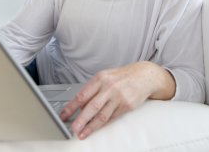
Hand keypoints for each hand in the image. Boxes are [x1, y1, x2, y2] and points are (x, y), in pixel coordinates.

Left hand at [60, 61, 174, 138]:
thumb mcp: (106, 76)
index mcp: (100, 78)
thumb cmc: (122, 76)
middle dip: (80, 119)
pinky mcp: (127, 106)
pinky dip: (102, 125)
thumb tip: (80, 105)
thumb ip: (94, 89)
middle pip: (91, 106)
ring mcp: (118, 97)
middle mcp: (109, 87)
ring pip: (102, 115)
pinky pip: (112, 118)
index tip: (63, 115)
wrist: (144, 75)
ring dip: (90, 126)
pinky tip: (96, 129)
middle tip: (72, 128)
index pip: (82, 94)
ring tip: (82, 133)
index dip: (71, 106)